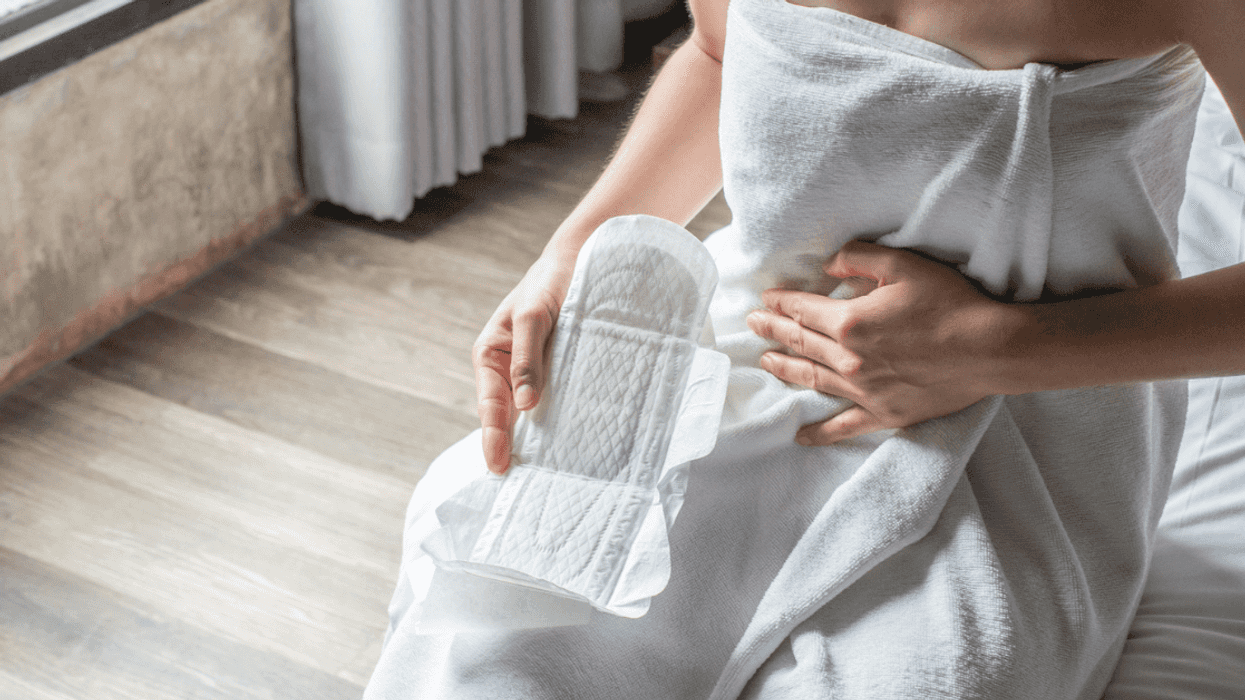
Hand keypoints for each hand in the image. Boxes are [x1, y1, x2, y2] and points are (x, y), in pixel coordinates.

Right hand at [472, 249, 576, 473]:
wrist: (581, 259)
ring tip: (545, 475)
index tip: (499, 466)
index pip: (490, 406)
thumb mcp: (534, 316)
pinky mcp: (559, 372)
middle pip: (508, 417)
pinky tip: (573, 443)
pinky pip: (556, 401)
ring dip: (538, 439)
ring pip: (532, 413)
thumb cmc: (550, 282)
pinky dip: (560, 421)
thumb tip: (524, 405)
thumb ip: (528, 357)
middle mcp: (508, 369)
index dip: (493, 438)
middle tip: (521, 483)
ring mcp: (533, 373)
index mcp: (490, 355)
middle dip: (511, 447)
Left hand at [745, 240, 1017, 444]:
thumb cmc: (950, 303)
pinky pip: (843, 427)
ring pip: (811, 379)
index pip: (802, 310)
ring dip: (784, 368)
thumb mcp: (904, 265)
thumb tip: (829, 264)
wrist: (990, 349)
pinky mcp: (883, 413)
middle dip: (772, 331)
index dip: (780, 303)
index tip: (765, 300)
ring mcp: (863, 390)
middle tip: (752, 325)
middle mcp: (848, 359)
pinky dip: (819, 433)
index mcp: (849, 322)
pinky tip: (800, 437)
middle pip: (800, 342)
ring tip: (766, 361)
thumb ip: (859, 259)